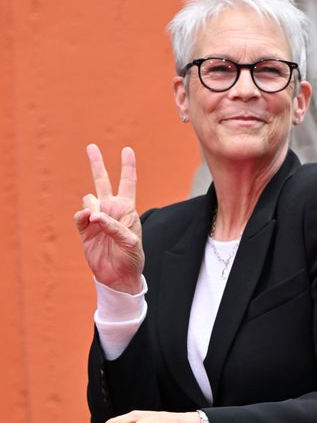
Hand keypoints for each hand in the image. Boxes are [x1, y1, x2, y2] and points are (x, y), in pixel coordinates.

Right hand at [75, 144, 143, 292]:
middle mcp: (111, 209)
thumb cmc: (131, 257)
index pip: (128, 183)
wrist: (118, 275)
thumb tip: (95, 216)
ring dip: (93, 207)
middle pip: (102, 181)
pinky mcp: (85, 229)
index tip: (127, 150)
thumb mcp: (131, 241)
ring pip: (89, 199)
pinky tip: (90, 222)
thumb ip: (115, 226)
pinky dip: (83, 216)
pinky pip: (80, 215)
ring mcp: (96, 218)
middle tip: (91, 147)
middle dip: (97, 164)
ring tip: (100, 222)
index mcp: (127, 209)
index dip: (128, 166)